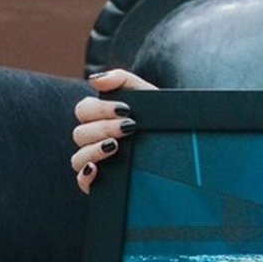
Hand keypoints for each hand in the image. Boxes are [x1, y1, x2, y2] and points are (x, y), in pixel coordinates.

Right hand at [72, 70, 153, 190]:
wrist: (184, 145)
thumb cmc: (160, 118)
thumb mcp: (146, 94)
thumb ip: (122, 79)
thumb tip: (95, 80)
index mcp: (100, 117)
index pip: (83, 110)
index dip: (100, 109)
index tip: (125, 110)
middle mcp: (95, 140)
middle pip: (80, 133)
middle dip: (103, 128)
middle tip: (129, 127)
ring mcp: (97, 162)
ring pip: (78, 157)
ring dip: (93, 150)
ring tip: (116, 146)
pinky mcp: (102, 182)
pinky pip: (82, 182)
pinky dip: (84, 176)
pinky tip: (96, 169)